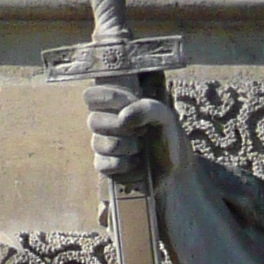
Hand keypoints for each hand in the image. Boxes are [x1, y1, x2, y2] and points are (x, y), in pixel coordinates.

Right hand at [85, 82, 190, 196]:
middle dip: (122, 127)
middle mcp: (101, 124)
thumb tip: (123, 118)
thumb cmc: (164, 134)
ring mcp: (101, 145)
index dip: (109, 98)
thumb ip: (146, 109)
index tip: (131, 101)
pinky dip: (125, 164)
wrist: (172, 164)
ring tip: (141, 147)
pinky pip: (104, 164)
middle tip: (142, 130)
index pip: (90, 96)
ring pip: (100, 144)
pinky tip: (136, 162)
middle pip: (93, 121)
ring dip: (127, 146)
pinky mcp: (104, 166)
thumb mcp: (162, 115)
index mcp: (110, 105)